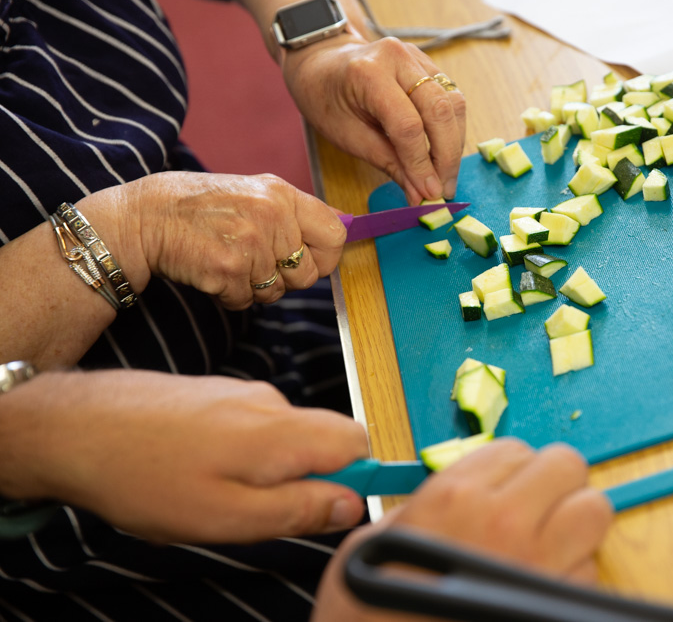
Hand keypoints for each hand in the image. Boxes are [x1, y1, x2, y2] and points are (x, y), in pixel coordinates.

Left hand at [0, 370, 369, 543]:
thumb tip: (352, 505)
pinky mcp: (216, 392)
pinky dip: (237, 453)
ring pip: (283, 437)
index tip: (331, 507)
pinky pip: (251, 427)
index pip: (360, 443)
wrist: (77, 426)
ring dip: (266, 469)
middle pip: (323, 439)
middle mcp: (272, 403)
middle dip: (304, 479)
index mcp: (284, 433)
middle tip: (254, 510)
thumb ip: (300, 510)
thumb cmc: (148, 477)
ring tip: (210, 492)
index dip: (357, 478)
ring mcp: (242, 393)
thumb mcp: (229, 517)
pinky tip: (192, 470)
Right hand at [83, 171, 347, 309]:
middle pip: (308, 274)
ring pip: (276, 292)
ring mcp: (249, 244)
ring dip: (254, 287)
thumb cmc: (202, 207)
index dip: (326, 256)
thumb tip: (347, 226)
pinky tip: (213, 272)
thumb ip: (298, 211)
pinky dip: (230, 295)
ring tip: (230, 261)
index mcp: (282, 194)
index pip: (336, 235)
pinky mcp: (227, 271)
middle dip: (286, 278)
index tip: (310, 260)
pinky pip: (246, 301)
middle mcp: (271, 216)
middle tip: (256, 261)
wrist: (145, 217)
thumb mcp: (255, 192)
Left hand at [283, 37, 465, 204]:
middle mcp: (398, 58)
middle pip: (440, 110)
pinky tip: (444, 153)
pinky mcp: (428, 64)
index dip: (422, 163)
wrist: (323, 65)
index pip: (408, 125)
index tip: (429, 193)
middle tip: (444, 189)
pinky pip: (452, 98)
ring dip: (455, 144)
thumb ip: (389, 163)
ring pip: (454, 103)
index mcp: (368, 73)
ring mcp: (416, 57)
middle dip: (447, 156)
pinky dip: (452, 129)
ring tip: (446, 176)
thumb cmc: (327, 101)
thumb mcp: (349, 137)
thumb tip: (421, 194)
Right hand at [310, 439, 613, 620]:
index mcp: (454, 496)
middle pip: (567, 465)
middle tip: (536, 506)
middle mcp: (503, 521)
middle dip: (554, 483)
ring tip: (550, 540)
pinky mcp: (557, 603)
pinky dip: (576, 572)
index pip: (515, 449)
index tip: (504, 488)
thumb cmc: (368, 615)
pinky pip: (592, 568)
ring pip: (595, 510)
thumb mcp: (375, 541)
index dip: (511, 469)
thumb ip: (421, 505)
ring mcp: (538, 564)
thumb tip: (458, 490)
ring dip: (577, 521)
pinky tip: (543, 584)